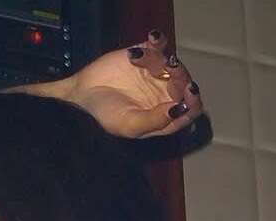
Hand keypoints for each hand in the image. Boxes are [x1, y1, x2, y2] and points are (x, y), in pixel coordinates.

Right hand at [70, 29, 203, 139]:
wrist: (82, 94)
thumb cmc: (105, 115)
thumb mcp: (130, 125)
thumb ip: (155, 120)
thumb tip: (178, 109)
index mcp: (164, 118)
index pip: (189, 111)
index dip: (193, 102)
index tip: (188, 92)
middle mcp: (164, 96)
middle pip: (185, 84)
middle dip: (180, 76)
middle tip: (170, 68)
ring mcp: (156, 75)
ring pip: (172, 64)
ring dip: (162, 59)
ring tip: (145, 58)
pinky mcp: (146, 56)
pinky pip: (159, 46)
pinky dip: (157, 42)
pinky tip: (152, 39)